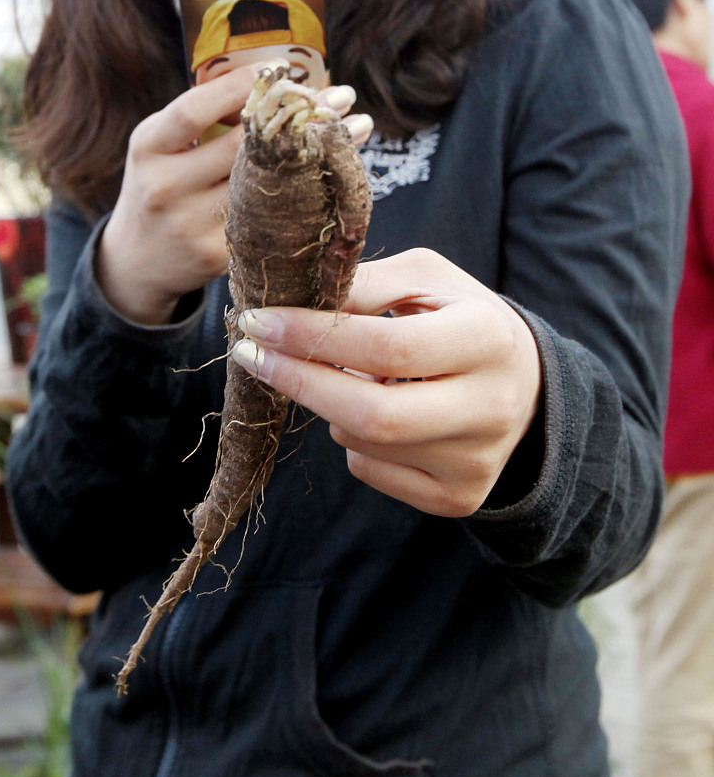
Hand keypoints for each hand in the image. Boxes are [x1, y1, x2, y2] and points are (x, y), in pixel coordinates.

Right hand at [99, 70, 371, 324]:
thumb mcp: (162, 147)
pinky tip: (336, 172)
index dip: (242, 86)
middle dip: (298, 115)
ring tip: (356, 125)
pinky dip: (309, 191)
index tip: (285, 69)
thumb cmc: (162, 186)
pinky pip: (271, 217)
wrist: (138, 263)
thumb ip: (205, 117)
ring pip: (267, 182)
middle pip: (241, 145)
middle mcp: (165, 186)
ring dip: (318, 152)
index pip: (196, 109)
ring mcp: (191, 225)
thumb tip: (281, 80)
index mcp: (148, 146)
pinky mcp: (218, 255)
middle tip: (342, 93)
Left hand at [230, 248, 541, 516]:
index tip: (257, 321)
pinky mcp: (457, 497)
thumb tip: (290, 300)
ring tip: (339, 373)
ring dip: (328, 404)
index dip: (311, 337)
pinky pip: (370, 470)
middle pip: (372, 413)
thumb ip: (365, 282)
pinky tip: (368, 410)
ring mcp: (474, 461)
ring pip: (361, 441)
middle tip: (250, 353)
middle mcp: (489, 408)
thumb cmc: (459, 317)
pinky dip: (349, 438)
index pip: (385, 347)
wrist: (526, 387)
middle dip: (297, 381)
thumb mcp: (425, 278)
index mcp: (487, 338)